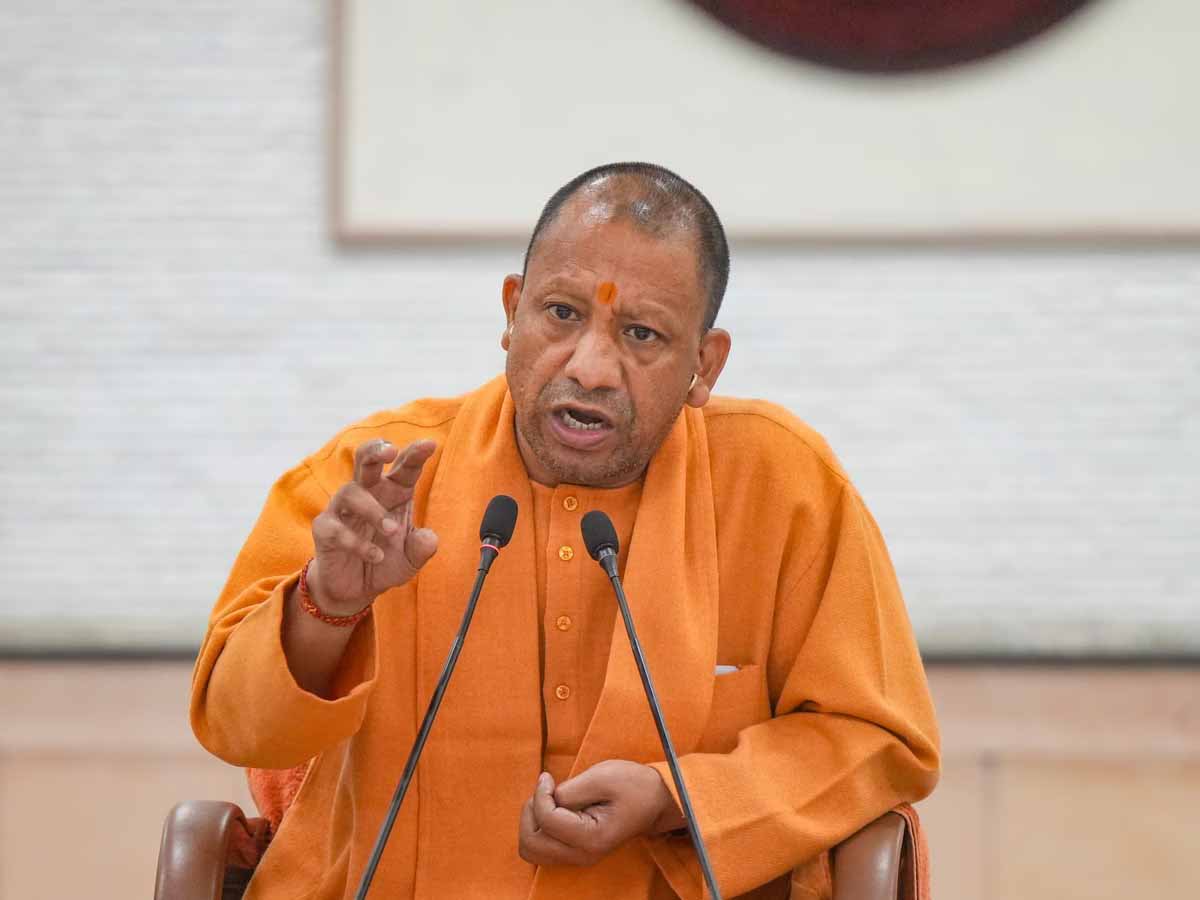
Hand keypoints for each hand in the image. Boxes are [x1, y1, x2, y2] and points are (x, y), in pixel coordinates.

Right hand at [308, 439, 438, 614]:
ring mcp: (343, 509)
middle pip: (366, 461)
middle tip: (390, 450)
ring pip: (351, 493)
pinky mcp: (325, 529)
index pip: (404, 468)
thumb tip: (429, 538)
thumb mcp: (411, 559)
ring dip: (373, 511)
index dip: (415, 454)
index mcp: (393, 492)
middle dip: (376, 450)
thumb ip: (422, 548)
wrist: (355, 590)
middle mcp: (367, 494)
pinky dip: (357, 542)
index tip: (430, 444)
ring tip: (392, 531)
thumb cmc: (385, 562)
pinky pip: (337, 528)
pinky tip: (376, 556)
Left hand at [517, 760, 684, 866]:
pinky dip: (538, 827)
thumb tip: (545, 797)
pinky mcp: (575, 852)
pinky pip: (542, 847)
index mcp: (591, 838)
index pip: (546, 820)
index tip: (548, 776)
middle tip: (546, 790)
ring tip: (548, 799)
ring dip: (532, 821)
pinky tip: (553, 808)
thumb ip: (569, 791)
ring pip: (532, 849)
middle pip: (531, 844)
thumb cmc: (632, 785)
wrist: (655, 801)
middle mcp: (582, 855)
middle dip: (531, 811)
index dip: (540, 793)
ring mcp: (578, 857)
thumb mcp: (602, 777)